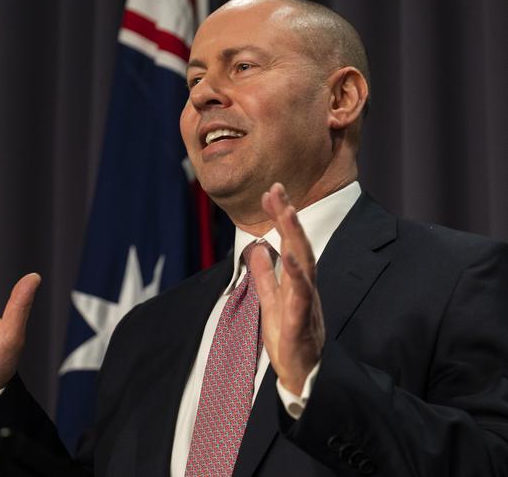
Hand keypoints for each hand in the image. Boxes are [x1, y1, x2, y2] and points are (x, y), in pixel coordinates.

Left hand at [250, 183, 324, 394]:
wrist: (301, 376)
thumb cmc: (289, 340)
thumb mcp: (270, 302)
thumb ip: (265, 277)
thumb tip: (258, 249)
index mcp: (296, 282)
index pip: (289, 243)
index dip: (281, 218)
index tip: (271, 192)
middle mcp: (304, 288)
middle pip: (299, 246)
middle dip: (288, 216)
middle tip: (278, 188)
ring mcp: (306, 304)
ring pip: (305, 265)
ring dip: (295, 237)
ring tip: (287, 212)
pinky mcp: (302, 323)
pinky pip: (302, 296)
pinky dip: (297, 275)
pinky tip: (289, 256)